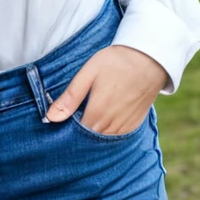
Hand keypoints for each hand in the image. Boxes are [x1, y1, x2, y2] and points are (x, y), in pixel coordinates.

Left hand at [45, 45, 168, 132]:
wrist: (149, 58)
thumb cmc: (116, 62)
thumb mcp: (88, 73)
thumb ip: (70, 97)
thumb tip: (50, 117)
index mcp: (97, 113)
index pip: (77, 135)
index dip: (68, 131)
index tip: (61, 125)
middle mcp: (111, 125)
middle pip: (90, 140)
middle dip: (80, 136)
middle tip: (73, 123)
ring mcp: (125, 126)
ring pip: (104, 140)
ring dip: (95, 135)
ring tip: (87, 122)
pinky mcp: (135, 124)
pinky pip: (118, 137)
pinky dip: (109, 134)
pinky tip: (104, 123)